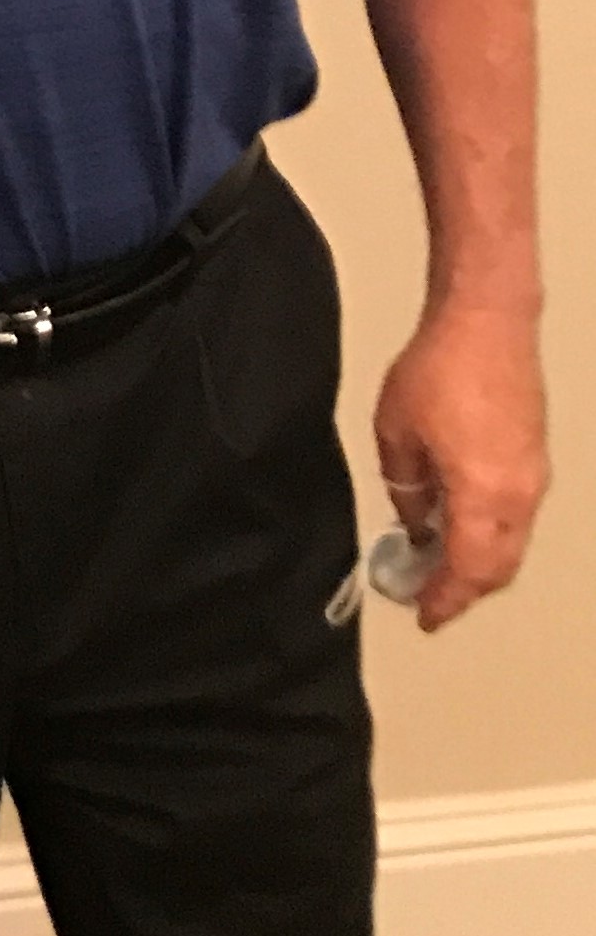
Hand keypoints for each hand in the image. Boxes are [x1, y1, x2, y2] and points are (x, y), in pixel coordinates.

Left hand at [372, 301, 548, 630]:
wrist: (488, 319)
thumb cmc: (437, 370)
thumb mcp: (397, 433)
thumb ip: (406, 489)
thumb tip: (416, 524)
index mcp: (482, 495)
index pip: (467, 569)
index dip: (445, 599)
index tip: (424, 617)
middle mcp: (519, 495)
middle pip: (499, 567)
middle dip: (466, 590)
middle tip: (431, 596)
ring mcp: (535, 477)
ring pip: (513, 544)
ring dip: (481, 563)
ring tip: (442, 563)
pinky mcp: (537, 457)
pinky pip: (519, 517)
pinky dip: (493, 535)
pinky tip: (463, 523)